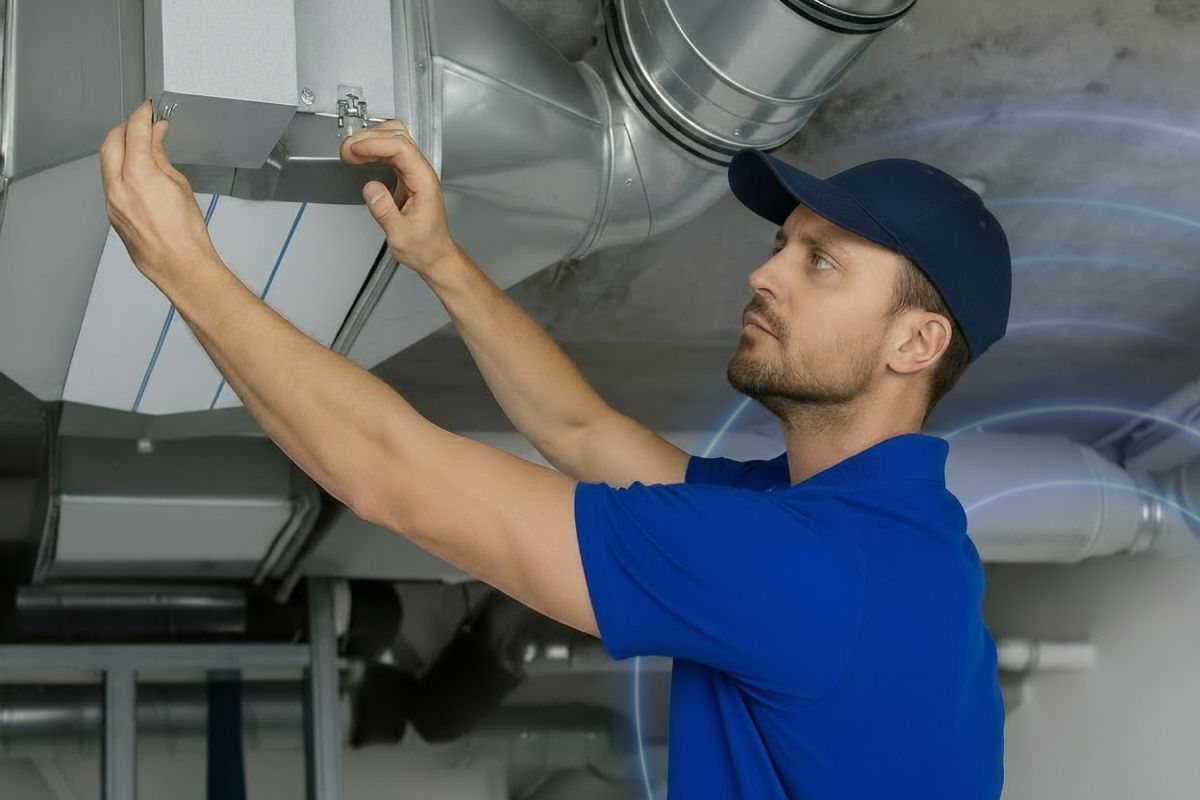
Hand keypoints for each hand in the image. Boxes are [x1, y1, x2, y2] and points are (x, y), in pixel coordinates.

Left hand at [100, 99, 219, 285]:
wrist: (179, 264)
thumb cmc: (186, 234)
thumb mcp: (179, 185)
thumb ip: (161, 157)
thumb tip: (155, 138)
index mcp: (138, 174)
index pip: (134, 132)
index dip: (142, 115)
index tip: (148, 110)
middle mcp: (117, 186)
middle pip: (111, 142)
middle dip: (125, 128)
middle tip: (142, 124)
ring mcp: (110, 200)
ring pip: (107, 161)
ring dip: (120, 147)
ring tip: (142, 147)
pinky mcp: (111, 212)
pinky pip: (110, 181)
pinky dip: (120, 168)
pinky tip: (137, 171)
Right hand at [340, 119, 458, 275]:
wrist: (434, 254)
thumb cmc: (424, 246)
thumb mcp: (400, 234)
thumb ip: (384, 211)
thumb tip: (371, 188)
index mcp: (424, 182)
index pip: (401, 148)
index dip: (375, 144)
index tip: (354, 150)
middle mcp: (422, 172)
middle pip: (398, 136)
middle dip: (369, 138)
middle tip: (347, 150)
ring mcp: (415, 172)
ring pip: (395, 139)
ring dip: (371, 140)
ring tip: (350, 152)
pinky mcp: (407, 175)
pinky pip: (391, 152)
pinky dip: (374, 149)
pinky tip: (361, 156)